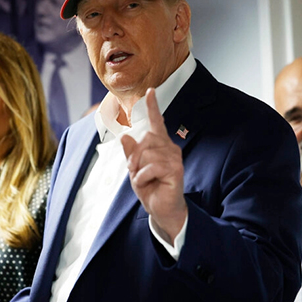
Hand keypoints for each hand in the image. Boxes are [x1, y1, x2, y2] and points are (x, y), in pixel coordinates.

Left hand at [121, 88, 186, 243]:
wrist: (162, 210)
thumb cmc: (151, 188)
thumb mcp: (135, 169)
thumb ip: (131, 153)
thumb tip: (125, 136)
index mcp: (160, 145)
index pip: (157, 122)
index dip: (153, 106)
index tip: (150, 91)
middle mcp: (170, 148)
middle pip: (145, 138)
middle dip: (134, 156)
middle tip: (134, 171)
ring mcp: (174, 158)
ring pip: (147, 153)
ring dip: (138, 169)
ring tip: (144, 180)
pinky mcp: (175, 170)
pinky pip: (151, 166)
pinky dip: (143, 177)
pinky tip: (150, 183)